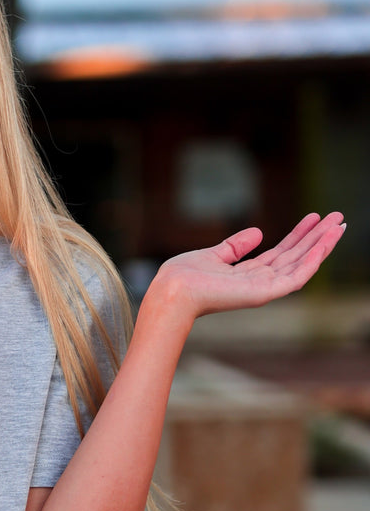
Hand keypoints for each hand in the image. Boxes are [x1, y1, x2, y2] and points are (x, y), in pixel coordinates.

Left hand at [146, 211, 345, 324]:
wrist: (172, 290)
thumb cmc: (184, 276)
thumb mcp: (214, 254)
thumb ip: (236, 246)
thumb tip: (259, 232)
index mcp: (248, 274)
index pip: (282, 252)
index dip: (300, 235)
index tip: (315, 217)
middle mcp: (259, 282)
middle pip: (296, 256)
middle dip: (318, 237)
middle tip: (339, 217)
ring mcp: (263, 289)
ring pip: (301, 265)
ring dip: (321, 245)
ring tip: (339, 226)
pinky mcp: (263, 293)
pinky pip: (295, 278)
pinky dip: (311, 262)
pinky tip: (324, 245)